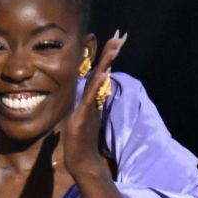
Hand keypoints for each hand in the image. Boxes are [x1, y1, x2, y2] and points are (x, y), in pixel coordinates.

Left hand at [60, 32, 124, 184]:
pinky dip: (98, 85)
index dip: (104, 58)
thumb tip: (80, 105)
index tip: (113, 41)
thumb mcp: (76, 121)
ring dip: (106, 63)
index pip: (97, 74)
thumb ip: (80, 110)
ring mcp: (90, 108)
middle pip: (103, 73)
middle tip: (120, 35)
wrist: (81, 162)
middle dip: (110, 53)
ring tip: (115, 46)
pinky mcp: (84, 117)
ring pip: (99, 82)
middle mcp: (93, 101)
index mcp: (90, 101)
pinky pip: (91, 98)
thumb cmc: (78, 144)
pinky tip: (104, 73)